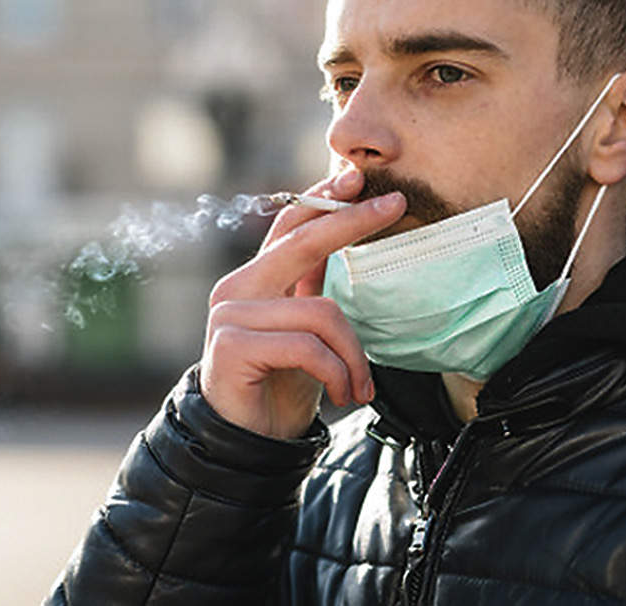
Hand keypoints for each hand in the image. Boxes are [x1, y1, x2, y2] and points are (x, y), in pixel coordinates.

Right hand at [201, 170, 405, 438]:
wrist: (248, 444)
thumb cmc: (281, 385)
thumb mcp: (307, 332)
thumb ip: (314, 289)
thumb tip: (350, 239)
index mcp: (253, 280)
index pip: (290, 226)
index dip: (325, 200)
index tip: (362, 182)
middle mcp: (236, 289)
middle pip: (303, 243)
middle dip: (352, 221)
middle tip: (396, 206)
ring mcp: (230, 316)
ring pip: (321, 312)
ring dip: (354, 355)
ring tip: (361, 388)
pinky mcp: (232, 346)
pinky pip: (307, 347)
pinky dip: (336, 373)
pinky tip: (341, 395)